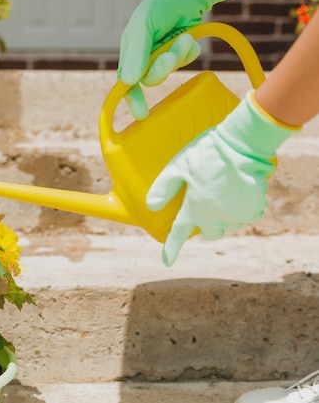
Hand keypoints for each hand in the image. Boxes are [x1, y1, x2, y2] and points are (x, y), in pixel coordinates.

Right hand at [118, 0, 226, 119]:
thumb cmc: (158, 6)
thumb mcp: (143, 27)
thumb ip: (136, 53)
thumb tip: (127, 82)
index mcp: (130, 54)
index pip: (126, 83)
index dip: (132, 99)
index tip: (141, 114)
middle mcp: (145, 59)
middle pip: (152, 79)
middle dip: (163, 69)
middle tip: (171, 56)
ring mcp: (164, 57)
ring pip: (171, 71)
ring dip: (179, 55)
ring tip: (184, 37)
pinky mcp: (182, 54)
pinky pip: (187, 62)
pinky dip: (190, 51)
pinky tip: (189, 37)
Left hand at [146, 92, 298, 265]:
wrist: (244, 144)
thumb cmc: (207, 153)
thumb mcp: (178, 166)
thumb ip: (164, 187)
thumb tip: (151, 206)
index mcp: (194, 209)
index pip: (178, 234)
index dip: (171, 249)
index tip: (166, 262)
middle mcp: (215, 218)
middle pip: (209, 232)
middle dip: (206, 223)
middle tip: (205, 201)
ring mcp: (236, 215)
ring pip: (229, 225)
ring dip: (225, 216)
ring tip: (224, 191)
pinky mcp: (255, 208)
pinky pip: (247, 215)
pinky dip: (243, 207)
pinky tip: (240, 190)